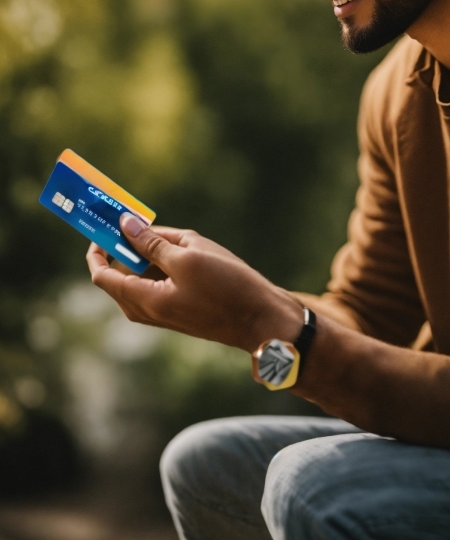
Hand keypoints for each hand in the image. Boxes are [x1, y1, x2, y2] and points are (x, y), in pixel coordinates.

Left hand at [86, 215, 303, 351]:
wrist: (262, 318)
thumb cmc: (228, 287)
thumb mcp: (189, 255)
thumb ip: (152, 242)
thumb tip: (125, 225)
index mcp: (144, 300)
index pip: (102, 274)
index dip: (98, 247)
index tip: (103, 223)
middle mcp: (148, 310)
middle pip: (120, 274)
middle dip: (125, 246)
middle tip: (140, 220)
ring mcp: (164, 312)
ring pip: (142, 276)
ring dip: (150, 252)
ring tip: (179, 238)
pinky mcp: (179, 308)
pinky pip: (159, 282)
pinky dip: (164, 263)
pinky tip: (188, 250)